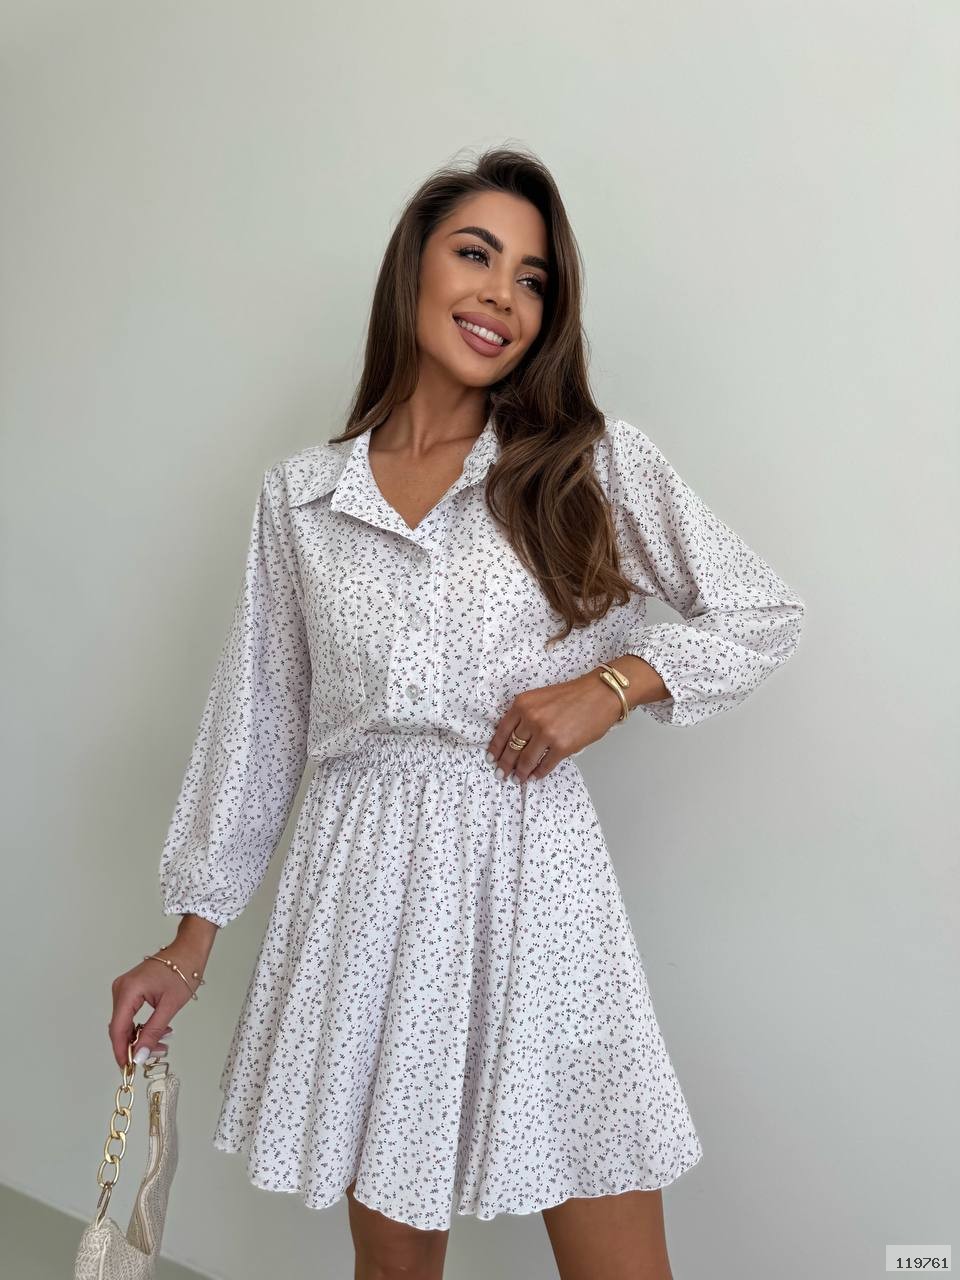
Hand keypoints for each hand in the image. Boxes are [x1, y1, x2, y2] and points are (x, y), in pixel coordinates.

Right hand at [108, 947, 201, 1068]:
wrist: (189, 949)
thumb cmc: (183, 971)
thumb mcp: (170, 1006)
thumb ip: (153, 1031)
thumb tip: (140, 1055)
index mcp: (128, 990)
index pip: (117, 1028)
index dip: (121, 1050)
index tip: (127, 1068)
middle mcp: (121, 988)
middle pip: (120, 1026)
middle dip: (134, 1045)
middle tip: (153, 1055)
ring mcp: (124, 988)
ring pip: (125, 1022)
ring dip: (140, 1036)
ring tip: (161, 1044)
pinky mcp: (130, 989)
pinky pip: (130, 1013)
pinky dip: (141, 1025)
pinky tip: (158, 1031)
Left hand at [485, 667, 623, 783]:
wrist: (600, 694)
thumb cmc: (573, 695)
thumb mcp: (540, 697)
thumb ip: (526, 715)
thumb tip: (515, 739)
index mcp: (522, 704)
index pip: (502, 731)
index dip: (495, 748)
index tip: (491, 758)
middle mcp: (531, 719)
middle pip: (512, 748)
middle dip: (505, 764)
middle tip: (501, 773)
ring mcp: (546, 734)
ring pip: (526, 760)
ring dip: (520, 772)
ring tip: (518, 778)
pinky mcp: (562, 747)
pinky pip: (545, 765)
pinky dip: (539, 773)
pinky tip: (535, 776)